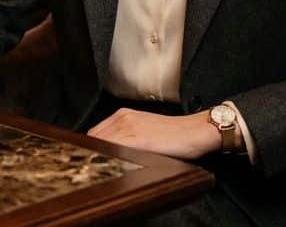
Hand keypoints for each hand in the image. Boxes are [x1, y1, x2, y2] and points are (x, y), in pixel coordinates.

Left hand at [87, 109, 219, 159]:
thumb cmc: (175, 135)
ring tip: (101, 170)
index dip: (89, 149)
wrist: (196, 131)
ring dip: (97, 157)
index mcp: (123, 115)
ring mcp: (130, 127)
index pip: (93, 134)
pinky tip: (113, 167)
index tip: (88, 160)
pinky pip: (114, 149)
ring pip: (100, 143)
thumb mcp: (144, 132)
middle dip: (91, 154)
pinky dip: (109, 158)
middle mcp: (123, 118)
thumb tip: (108, 154)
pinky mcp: (139, 139)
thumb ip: (125, 139)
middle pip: (93, 139)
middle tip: (92, 169)